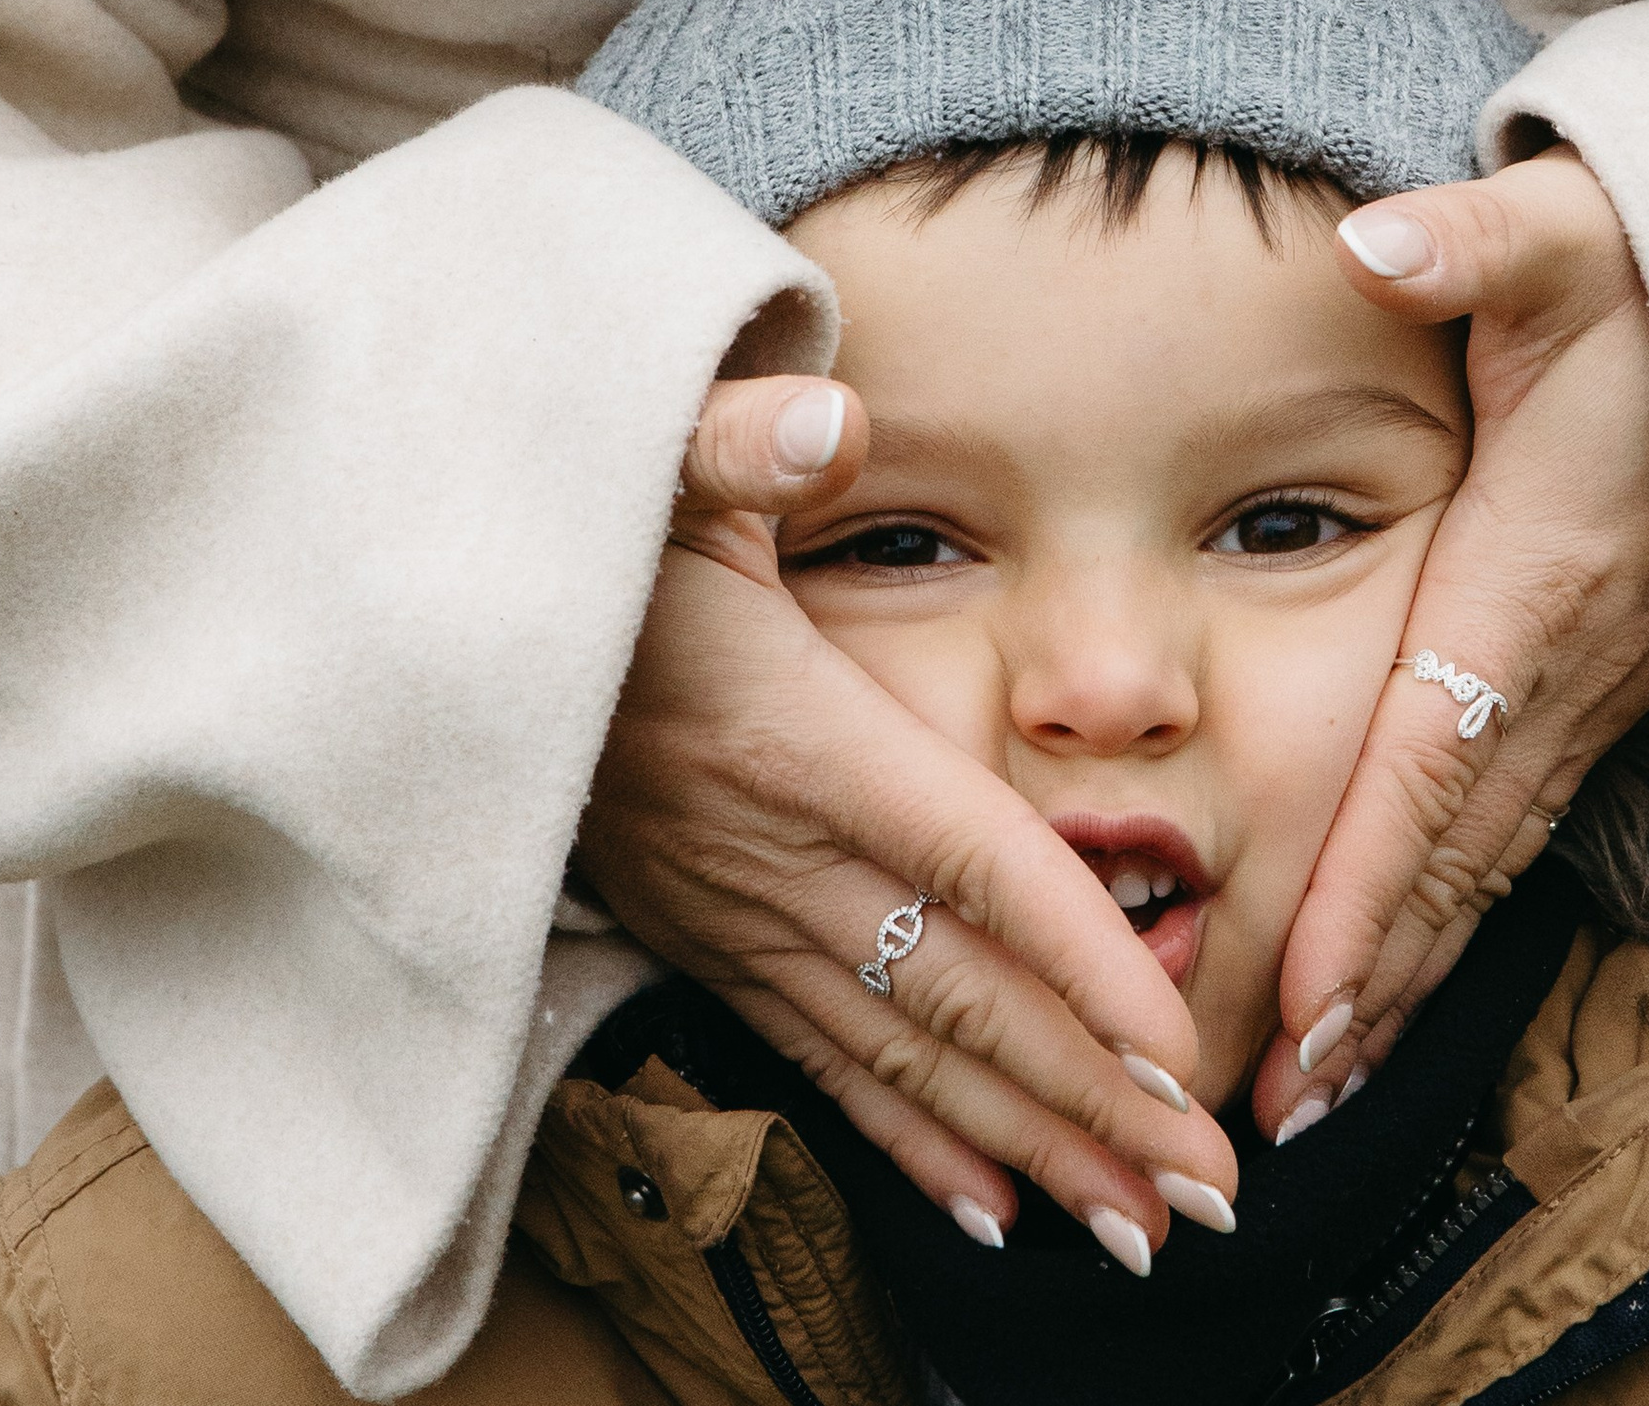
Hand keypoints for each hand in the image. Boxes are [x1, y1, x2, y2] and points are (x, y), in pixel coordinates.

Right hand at [576, 375, 1237, 1269]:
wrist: (438, 645)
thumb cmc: (578, 547)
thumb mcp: (646, 467)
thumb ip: (738, 444)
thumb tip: (829, 418)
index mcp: (796, 740)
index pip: (969, 862)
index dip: (1078, 961)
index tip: (1179, 1054)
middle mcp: (776, 855)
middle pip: (963, 997)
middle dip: (1094, 1106)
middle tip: (1210, 1201)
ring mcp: (741, 917)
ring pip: (906, 1059)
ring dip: (1029, 1149)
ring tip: (1141, 1230)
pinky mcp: (712, 943)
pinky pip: (825, 1064)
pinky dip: (911, 1143)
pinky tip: (992, 1211)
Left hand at [1255, 146, 1648, 1138]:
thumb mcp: (1570, 233)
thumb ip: (1474, 246)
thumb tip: (1373, 242)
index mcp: (1541, 570)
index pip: (1434, 760)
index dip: (1365, 888)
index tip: (1299, 1002)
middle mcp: (1576, 655)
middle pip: (1458, 853)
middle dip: (1371, 981)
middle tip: (1283, 1101)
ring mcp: (1605, 678)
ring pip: (1495, 857)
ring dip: (1412, 971)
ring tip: (1327, 1077)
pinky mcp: (1612, 676)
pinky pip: (1524, 820)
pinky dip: (1459, 906)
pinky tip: (1406, 964)